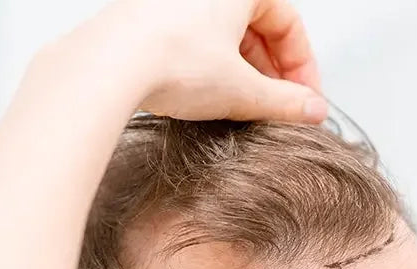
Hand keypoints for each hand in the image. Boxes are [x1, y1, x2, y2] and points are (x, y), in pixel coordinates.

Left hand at [105, 0, 325, 121]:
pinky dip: (210, 67)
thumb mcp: (243, 91)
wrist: (106, 65)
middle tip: (279, 107)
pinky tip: (208, 98)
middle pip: (257, 27)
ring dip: (243, 72)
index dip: (303, 66)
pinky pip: (194, 40)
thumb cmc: (169, 59)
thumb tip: (310, 109)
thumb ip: (286, 102)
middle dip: (273, 72)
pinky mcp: (148, 18)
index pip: (289, 23)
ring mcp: (174, 2)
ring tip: (245, 107)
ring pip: (225, 35)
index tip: (304, 99)